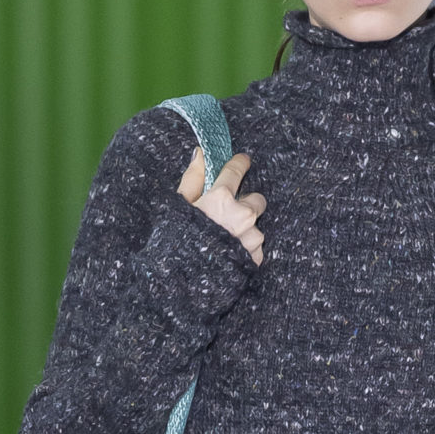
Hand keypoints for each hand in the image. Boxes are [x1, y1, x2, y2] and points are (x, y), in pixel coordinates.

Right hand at [178, 148, 266, 265]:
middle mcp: (242, 215)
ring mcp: (251, 238)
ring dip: (246, 229)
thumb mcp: (180, 205)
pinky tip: (230, 253)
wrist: (183, 279)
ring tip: (226, 239)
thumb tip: (200, 154)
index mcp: (221, 198)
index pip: (236, 170)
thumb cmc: (177, 240)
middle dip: (246, 204)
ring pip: (256, 226)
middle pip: (257, 199)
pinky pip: (256, 248)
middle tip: (231, 213)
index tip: (242, 161)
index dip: (240, 164)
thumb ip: (193, 178)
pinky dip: (247, 249)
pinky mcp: (255, 257)